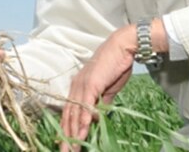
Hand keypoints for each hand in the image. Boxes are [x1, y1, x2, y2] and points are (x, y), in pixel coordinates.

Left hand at [59, 25, 136, 150]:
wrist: (123, 46)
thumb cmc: (116, 65)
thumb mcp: (108, 89)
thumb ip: (101, 104)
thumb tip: (97, 119)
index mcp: (78, 88)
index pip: (69, 113)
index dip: (67, 130)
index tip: (66, 145)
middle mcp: (76, 87)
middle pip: (68, 116)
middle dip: (66, 137)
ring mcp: (82, 85)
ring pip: (75, 114)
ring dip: (73, 134)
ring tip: (72, 149)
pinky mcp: (91, 83)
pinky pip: (85, 105)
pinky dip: (83, 120)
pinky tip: (82, 133)